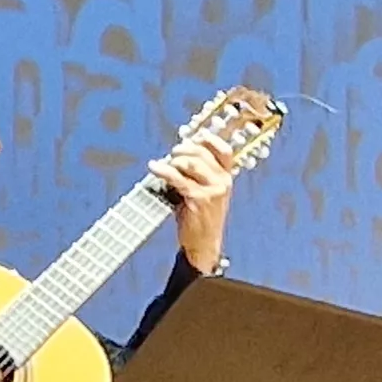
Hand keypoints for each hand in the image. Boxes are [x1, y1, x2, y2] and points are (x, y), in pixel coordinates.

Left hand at [155, 139, 234, 273]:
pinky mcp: (198, 199)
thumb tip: (180, 152)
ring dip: (173, 161)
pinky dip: (163, 170)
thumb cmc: (201, 218)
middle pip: (202, 153)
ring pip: (190, 163)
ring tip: (165, 166)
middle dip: (183, 150)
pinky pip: (177, 177)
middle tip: (172, 154)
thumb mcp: (207, 193)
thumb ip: (199, 173)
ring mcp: (212, 191)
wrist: (204, 244)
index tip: (194, 137)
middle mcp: (223, 182)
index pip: (224, 150)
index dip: (209, 139)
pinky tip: (154, 167)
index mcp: (227, 178)